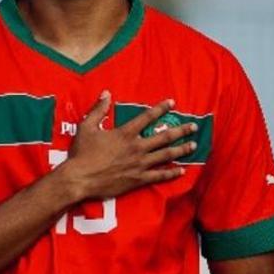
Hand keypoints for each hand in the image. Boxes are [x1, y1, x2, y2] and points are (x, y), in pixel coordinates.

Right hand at [54, 93, 196, 206]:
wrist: (79, 179)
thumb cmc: (81, 153)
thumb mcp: (86, 126)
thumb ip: (98, 109)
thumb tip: (106, 93)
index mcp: (125, 133)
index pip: (147, 117)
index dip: (161, 108)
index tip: (172, 103)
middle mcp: (136, 148)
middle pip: (164, 137)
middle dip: (181, 131)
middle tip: (194, 127)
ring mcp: (139, 164)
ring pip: (166, 155)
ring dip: (181, 149)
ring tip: (193, 145)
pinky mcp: (138, 180)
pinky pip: (159, 176)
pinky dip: (172, 173)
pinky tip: (182, 171)